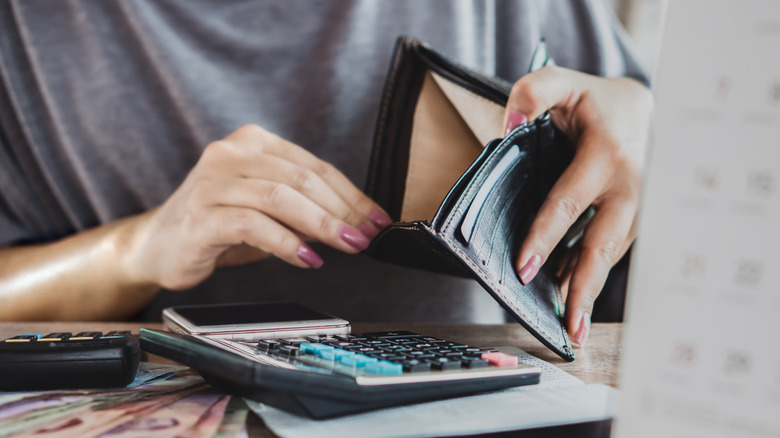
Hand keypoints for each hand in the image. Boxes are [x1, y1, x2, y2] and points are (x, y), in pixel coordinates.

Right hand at [124, 124, 391, 289]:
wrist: (158, 244)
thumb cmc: (219, 224)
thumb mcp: (267, 208)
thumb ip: (304, 206)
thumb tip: (356, 223)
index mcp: (252, 143)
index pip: (314, 166)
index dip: (352, 195)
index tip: (377, 220)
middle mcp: (230, 154)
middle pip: (301, 178)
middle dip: (343, 210)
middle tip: (367, 236)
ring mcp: (212, 183)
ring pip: (279, 197)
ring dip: (321, 224)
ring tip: (346, 245)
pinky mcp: (201, 216)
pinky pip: (252, 225)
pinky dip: (286, 243)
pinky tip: (307, 259)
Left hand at [504, 66, 652, 345]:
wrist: (643, 107)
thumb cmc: (594, 100)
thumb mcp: (562, 81)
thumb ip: (532, 92)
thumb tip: (506, 126)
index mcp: (608, 154)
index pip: (569, 202)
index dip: (544, 236)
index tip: (524, 267)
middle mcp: (630, 185)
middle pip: (603, 244)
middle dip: (583, 288)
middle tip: (567, 327)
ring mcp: (638, 205)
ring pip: (610, 254)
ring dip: (588, 287)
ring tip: (568, 323)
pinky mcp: (636, 217)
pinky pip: (612, 249)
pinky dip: (592, 272)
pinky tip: (572, 293)